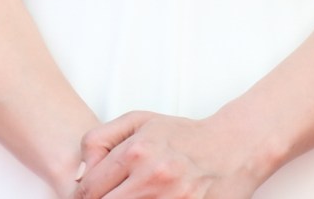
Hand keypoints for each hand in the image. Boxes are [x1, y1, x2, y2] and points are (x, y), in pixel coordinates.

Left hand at [70, 112, 269, 198]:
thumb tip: (78, 174)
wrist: (235, 146)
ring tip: (138, 195)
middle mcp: (153, 176)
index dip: (84, 196)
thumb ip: (99, 140)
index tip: (91, 195)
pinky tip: (153, 198)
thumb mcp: (139, 122)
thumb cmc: (184, 136)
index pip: (88, 189)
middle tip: (114, 194)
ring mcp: (173, 198)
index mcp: (137, 151)